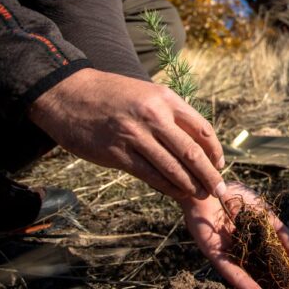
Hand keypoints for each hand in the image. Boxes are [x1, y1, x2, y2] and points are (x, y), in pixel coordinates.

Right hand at [29, 68, 225, 199]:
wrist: (68, 93)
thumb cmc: (112, 95)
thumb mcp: (147, 94)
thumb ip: (170, 114)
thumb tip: (196, 141)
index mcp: (165, 98)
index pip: (202, 128)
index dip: (215, 151)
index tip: (220, 165)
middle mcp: (154, 116)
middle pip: (192, 151)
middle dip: (210, 175)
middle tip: (220, 190)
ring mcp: (135, 135)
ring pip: (173, 167)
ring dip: (192, 185)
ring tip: (202, 195)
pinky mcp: (117, 154)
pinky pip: (151, 175)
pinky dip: (168, 187)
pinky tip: (178, 192)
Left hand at [180, 181, 288, 288]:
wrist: (210, 185)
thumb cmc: (233, 195)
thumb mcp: (264, 214)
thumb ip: (280, 232)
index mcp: (249, 242)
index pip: (268, 262)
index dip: (280, 274)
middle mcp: (238, 252)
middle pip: (257, 276)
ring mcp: (226, 254)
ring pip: (245, 280)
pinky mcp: (214, 255)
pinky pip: (232, 273)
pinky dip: (246, 285)